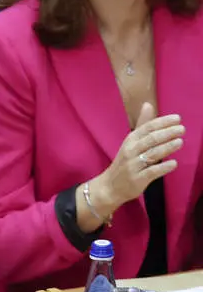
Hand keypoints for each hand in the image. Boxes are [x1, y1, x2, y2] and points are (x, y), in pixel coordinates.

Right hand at [90, 102, 183, 216]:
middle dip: (166, 133)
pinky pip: (151, 172)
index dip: (162, 122)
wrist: (109, 186)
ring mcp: (133, 165)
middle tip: (182, 129)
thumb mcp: (131, 142)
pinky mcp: (137, 179)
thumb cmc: (125, 162)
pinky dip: (163, 167)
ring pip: (151, 154)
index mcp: (130, 140)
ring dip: (166, 147)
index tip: (177, 118)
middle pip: (150, 139)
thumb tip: (148, 104)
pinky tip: (174, 163)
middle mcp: (130, 151)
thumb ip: (142, 124)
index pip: (147, 128)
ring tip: (180, 142)